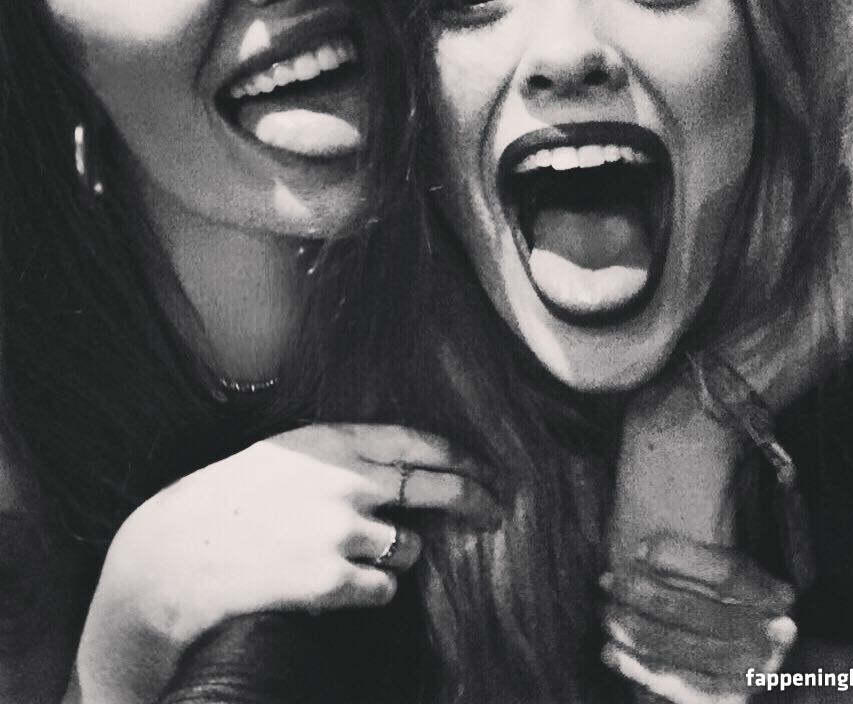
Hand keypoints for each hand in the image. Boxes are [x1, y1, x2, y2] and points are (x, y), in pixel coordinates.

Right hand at [74, 423, 499, 703]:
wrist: (176, 552)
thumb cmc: (231, 499)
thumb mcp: (287, 453)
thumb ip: (345, 453)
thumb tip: (407, 468)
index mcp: (332, 442)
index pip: (418, 442)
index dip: (461, 457)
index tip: (487, 469)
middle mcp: (344, 480)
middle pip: (434, 488)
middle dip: (474, 500)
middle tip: (496, 512)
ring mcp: (340, 530)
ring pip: (408, 548)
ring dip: (394, 556)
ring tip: (345, 557)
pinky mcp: (331, 580)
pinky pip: (384, 591)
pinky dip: (370, 591)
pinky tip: (331, 585)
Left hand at [601, 534, 796, 703]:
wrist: (746, 662)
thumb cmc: (719, 602)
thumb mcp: (720, 572)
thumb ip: (691, 559)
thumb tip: (640, 551)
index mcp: (774, 597)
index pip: (727, 573)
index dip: (681, 557)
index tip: (637, 547)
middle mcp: (770, 638)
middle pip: (696, 611)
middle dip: (644, 593)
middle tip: (608, 579)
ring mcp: (750, 675)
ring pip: (682, 649)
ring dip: (634, 628)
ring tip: (604, 611)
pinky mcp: (724, 701)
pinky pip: (675, 686)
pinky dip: (638, 668)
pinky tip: (610, 651)